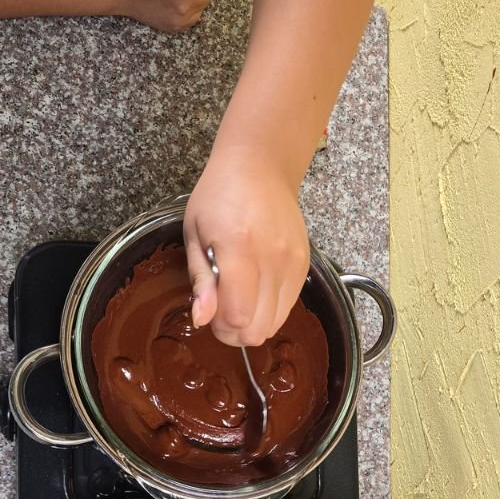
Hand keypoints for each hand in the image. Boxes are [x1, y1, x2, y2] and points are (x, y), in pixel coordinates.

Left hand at [184, 145, 309, 346]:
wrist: (260, 167)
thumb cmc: (219, 196)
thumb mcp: (195, 234)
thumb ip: (200, 280)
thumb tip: (201, 319)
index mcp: (239, 248)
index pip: (237, 317)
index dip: (219, 326)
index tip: (209, 313)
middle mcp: (272, 258)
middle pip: (258, 329)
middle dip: (234, 331)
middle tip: (221, 312)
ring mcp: (293, 263)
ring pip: (274, 324)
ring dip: (252, 323)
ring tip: (238, 300)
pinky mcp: (304, 265)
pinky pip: (287, 307)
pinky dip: (269, 309)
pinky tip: (255, 289)